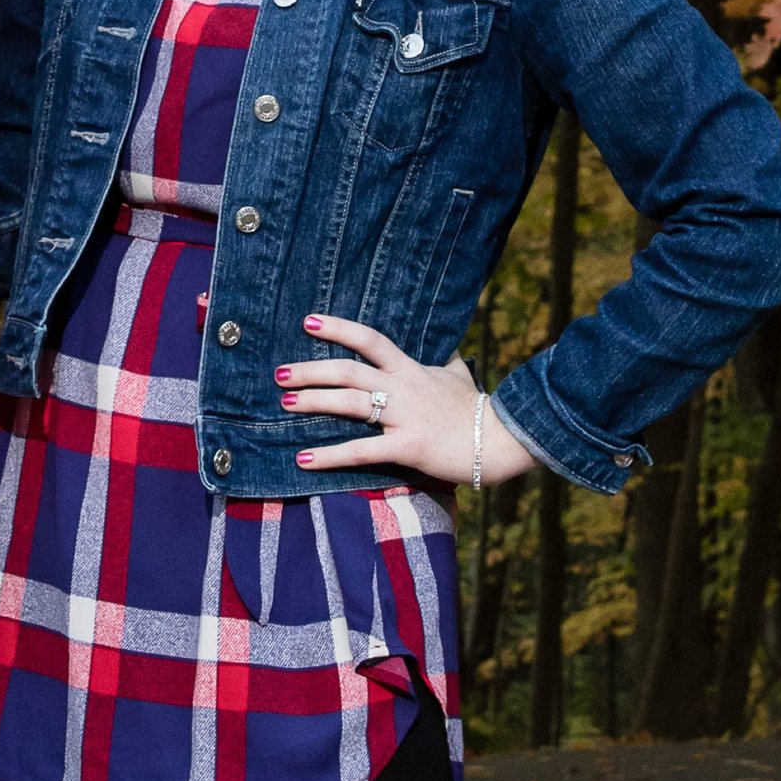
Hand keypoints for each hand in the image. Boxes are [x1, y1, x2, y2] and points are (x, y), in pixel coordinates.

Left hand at [277, 315, 538, 490]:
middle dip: (312, 370)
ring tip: (286, 402)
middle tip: (279, 372)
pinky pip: (363, 450)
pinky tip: (304, 458)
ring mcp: (406, 417)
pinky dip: (331, 455)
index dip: (339, 328)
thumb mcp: (460, 377)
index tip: (308, 321)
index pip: (370, 340)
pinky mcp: (409, 447)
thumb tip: (449, 352)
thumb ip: (447, 364)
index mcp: (411, 369)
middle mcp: (404, 388)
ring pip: (351, 404)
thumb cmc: (476, 410)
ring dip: (315, 402)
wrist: (502, 440)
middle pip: (349, 371)